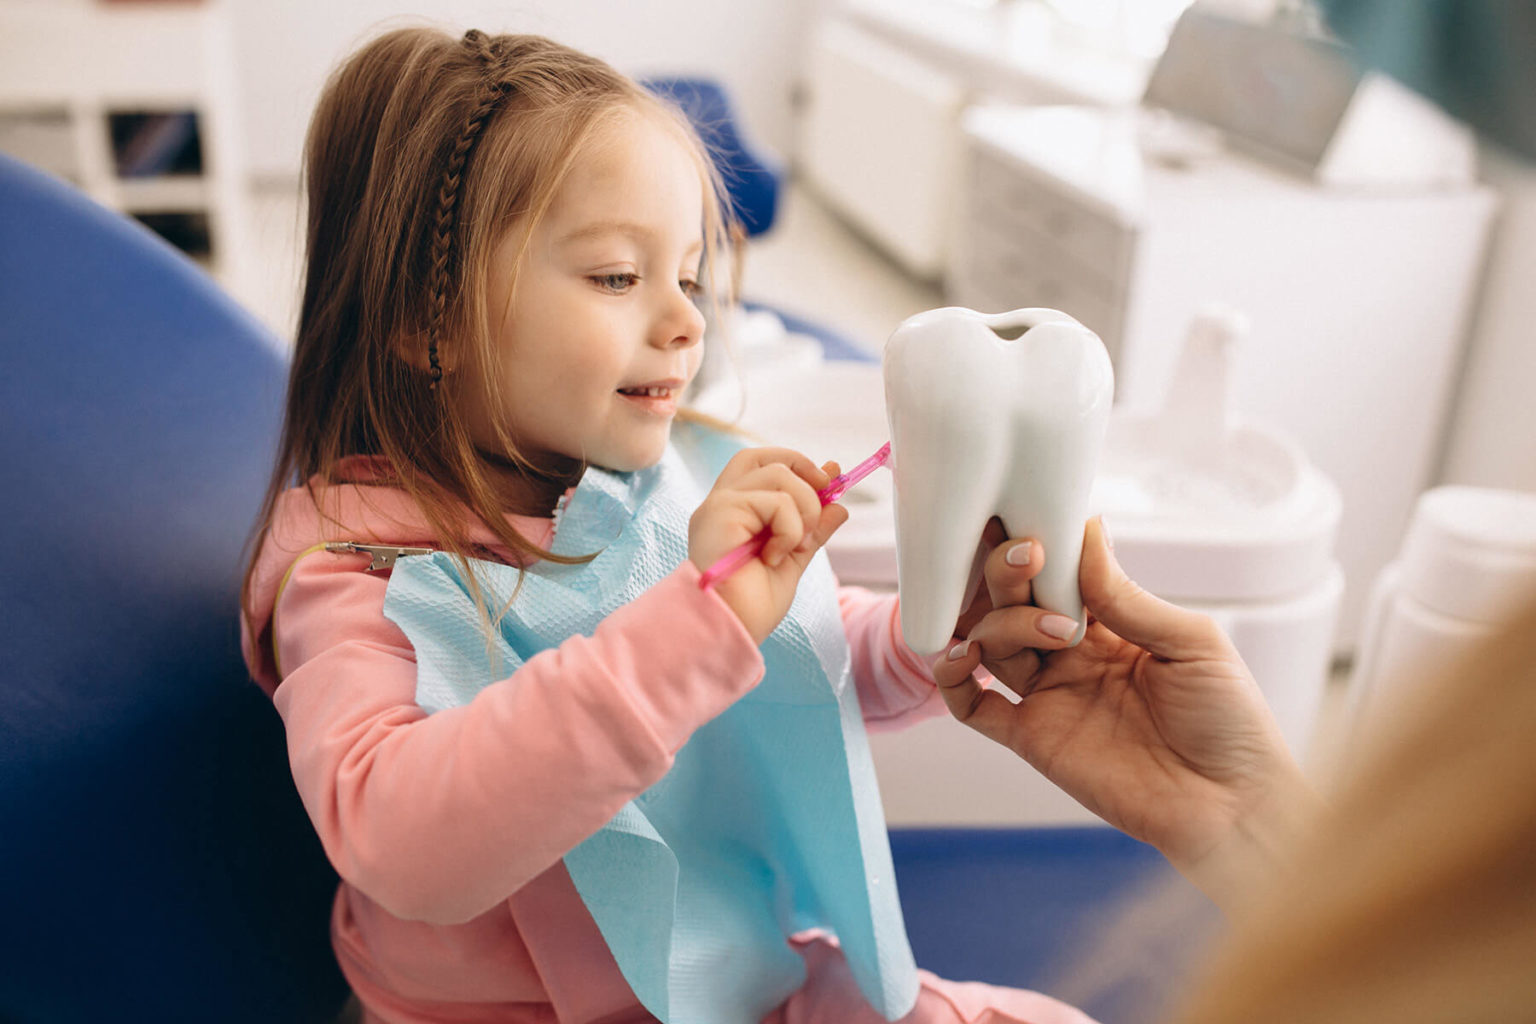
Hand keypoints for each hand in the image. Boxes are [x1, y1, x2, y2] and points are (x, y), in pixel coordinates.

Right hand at [689, 447, 849, 644]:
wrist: (729, 631)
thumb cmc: (750, 606)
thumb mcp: (793, 560)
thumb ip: (812, 530)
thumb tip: (838, 505)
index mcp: (734, 512)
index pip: (761, 465)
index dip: (798, 464)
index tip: (830, 479)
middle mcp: (721, 503)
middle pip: (763, 456)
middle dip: (802, 468)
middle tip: (824, 497)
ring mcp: (718, 505)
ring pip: (779, 475)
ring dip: (804, 511)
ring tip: (793, 546)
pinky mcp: (721, 512)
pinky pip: (777, 501)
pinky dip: (790, 530)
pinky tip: (773, 557)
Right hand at [932, 518, 1317, 910]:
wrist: (1232, 806)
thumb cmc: (1230, 722)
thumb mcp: (1190, 642)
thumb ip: (1127, 596)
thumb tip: (1087, 528)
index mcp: (1112, 625)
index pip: (1058, 575)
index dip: (1041, 547)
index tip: (1031, 518)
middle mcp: (1071, 656)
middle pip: (1014, 601)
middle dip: (1010, 573)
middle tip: (1026, 555)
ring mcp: (1050, 696)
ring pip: (992, 642)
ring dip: (1001, 622)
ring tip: (1045, 630)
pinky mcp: (1033, 739)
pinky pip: (974, 707)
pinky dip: (951, 681)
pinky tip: (957, 658)